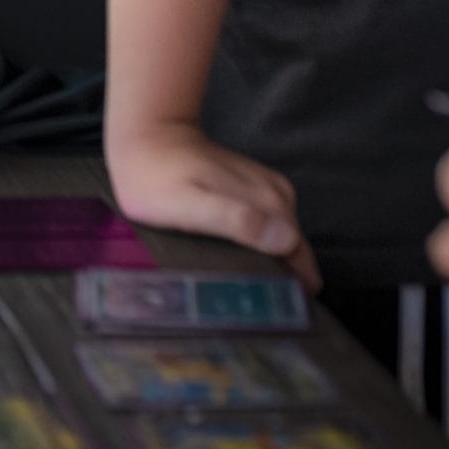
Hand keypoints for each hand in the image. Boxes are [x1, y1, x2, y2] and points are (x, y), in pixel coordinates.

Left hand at [110, 122, 317, 288]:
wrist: (148, 134)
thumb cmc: (158, 177)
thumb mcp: (189, 205)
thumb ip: (235, 221)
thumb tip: (285, 241)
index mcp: (271, 205)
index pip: (301, 261)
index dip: (289, 291)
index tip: (270, 314)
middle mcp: (278, 196)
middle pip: (294, 254)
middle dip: (281, 281)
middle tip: (249, 307)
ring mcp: (268, 190)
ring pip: (283, 242)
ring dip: (271, 265)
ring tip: (242, 290)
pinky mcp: (255, 189)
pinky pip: (269, 227)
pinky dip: (259, 247)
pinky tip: (237, 260)